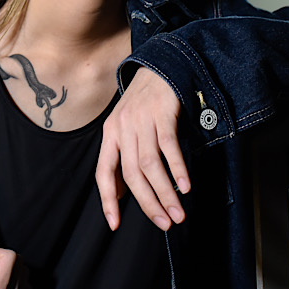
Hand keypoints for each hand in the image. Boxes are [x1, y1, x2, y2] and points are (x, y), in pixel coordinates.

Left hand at [96, 67, 189, 230]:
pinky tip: (185, 186)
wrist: (161, 65)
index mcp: (110, 133)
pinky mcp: (161, 111)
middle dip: (147, 203)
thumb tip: (119, 193)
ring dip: (165, 192)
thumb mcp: (126, 126)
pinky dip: (177, 169)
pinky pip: (168, 146)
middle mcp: (122, 127)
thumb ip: (122, 156)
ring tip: (178, 213)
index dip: (107, 200)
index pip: (103, 172)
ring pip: (150, 164)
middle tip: (164, 223)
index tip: (114, 224)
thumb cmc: (144, 103)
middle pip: (131, 174)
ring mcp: (141, 119)